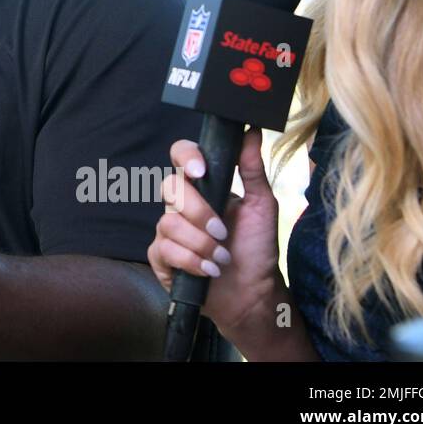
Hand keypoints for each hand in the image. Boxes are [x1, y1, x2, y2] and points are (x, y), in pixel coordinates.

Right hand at [147, 128, 283, 335]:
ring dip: (201, 244)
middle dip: (199, 213)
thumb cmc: (257, 248)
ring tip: (221, 257)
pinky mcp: (160, 257)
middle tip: (222, 232)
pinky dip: (191, 261)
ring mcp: (168, 230)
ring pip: (169, 223)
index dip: (185, 157)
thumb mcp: (261, 205)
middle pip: (170, 188)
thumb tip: (251, 131)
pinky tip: (209, 270)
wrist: (253, 292)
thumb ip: (252, 168)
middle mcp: (181, 205)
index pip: (181, 156)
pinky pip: (165, 249)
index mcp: (202, 187)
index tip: (200, 172)